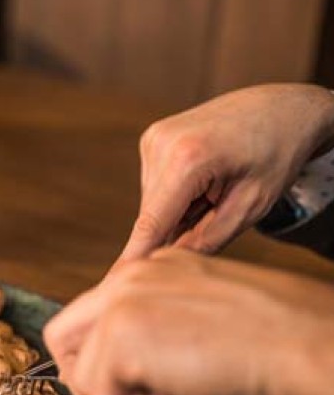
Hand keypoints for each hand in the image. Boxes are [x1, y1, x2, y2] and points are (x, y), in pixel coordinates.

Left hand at [43, 248, 333, 394]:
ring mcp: (122, 301)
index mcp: (157, 266)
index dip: (113, 360)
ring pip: (75, 368)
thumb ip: (163, 328)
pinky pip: (96, 394)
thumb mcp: (208, 322)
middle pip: (65, 336)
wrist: (314, 350)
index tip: (156, 378)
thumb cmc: (282, 347)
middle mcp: (133, 275)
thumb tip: (133, 364)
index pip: (95, 316)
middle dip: (92, 377)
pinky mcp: (122, 335)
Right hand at [114, 84, 333, 267]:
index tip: (111, 286)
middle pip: (153, 215)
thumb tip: (166, 267)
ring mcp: (154, 137)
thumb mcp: (251, 206)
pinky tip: (205, 180)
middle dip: (177, 229)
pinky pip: (155, 186)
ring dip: (179, 211)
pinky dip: (176, 195)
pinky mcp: (152, 138)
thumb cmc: (276, 155)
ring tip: (217, 190)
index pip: (152, 222)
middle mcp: (162, 143)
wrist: (281, 108)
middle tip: (220, 211)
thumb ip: (207, 240)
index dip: (134, 257)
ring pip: (153, 203)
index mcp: (190, 158)